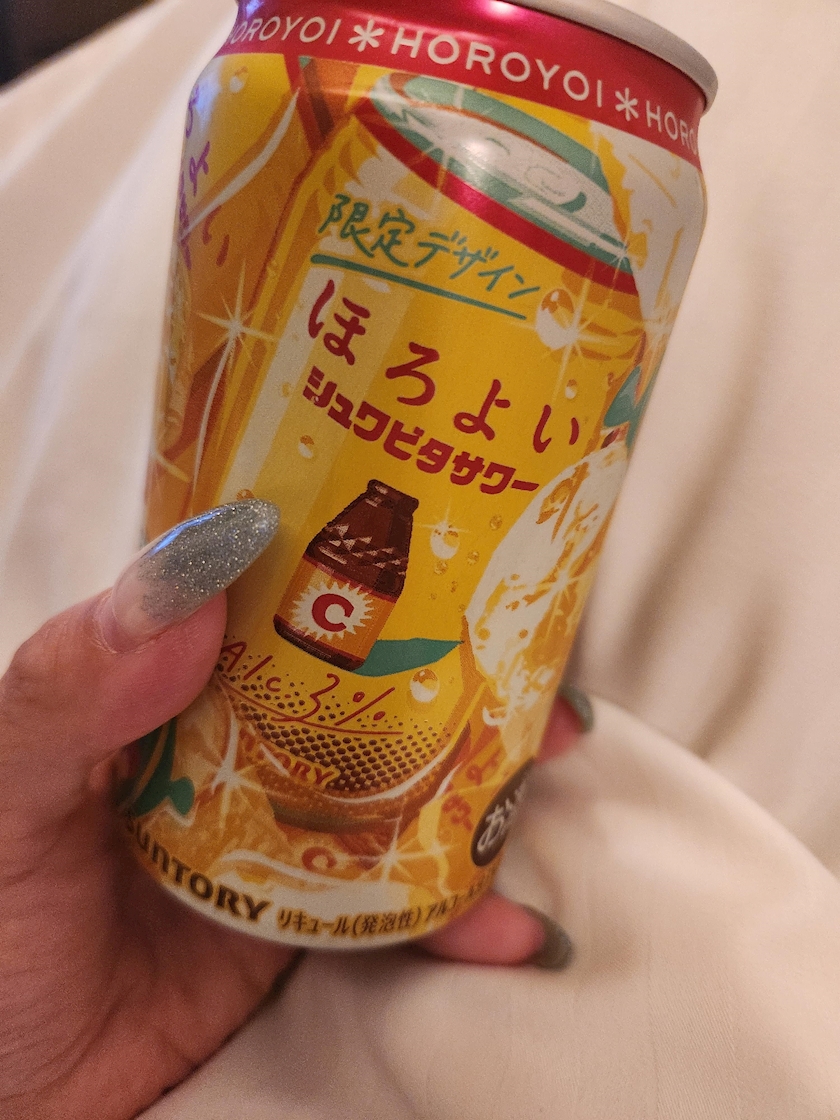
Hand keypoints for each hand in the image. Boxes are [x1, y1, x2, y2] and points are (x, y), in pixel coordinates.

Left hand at [0, 502, 584, 1119]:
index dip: (349, 550)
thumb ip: (67, 687)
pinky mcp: (313, 920)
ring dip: (484, 764)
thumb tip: (193, 576)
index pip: (265, 592)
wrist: (20, 1100)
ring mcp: (284, 831)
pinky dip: (465, 913)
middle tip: (529, 637)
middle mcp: (237, 743)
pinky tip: (509, 926)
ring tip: (556, 746)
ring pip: (404, 778)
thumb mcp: (6, 794)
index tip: (438, 521)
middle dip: (454, 653)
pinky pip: (406, 903)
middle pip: (363, 678)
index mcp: (168, 684)